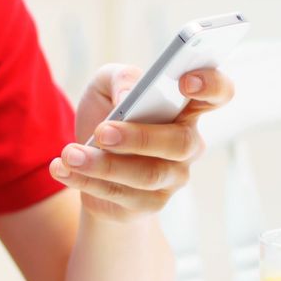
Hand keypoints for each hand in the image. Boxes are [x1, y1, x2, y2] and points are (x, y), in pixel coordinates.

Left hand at [50, 63, 234, 221]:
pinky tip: (62, 169)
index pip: (218, 93)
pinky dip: (86, 180)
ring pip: (147, 175)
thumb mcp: (104, 85)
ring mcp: (173, 176)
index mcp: (184, 107)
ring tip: (69, 153)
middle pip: (180, 143)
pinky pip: (121, 195)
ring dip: (103, 164)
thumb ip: (120, 77)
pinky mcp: (150, 203)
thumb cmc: (106, 115)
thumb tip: (128, 95)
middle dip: (140, 137)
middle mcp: (187, 143)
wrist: (88, 163)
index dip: (211, 85)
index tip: (184, 81)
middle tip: (102, 132)